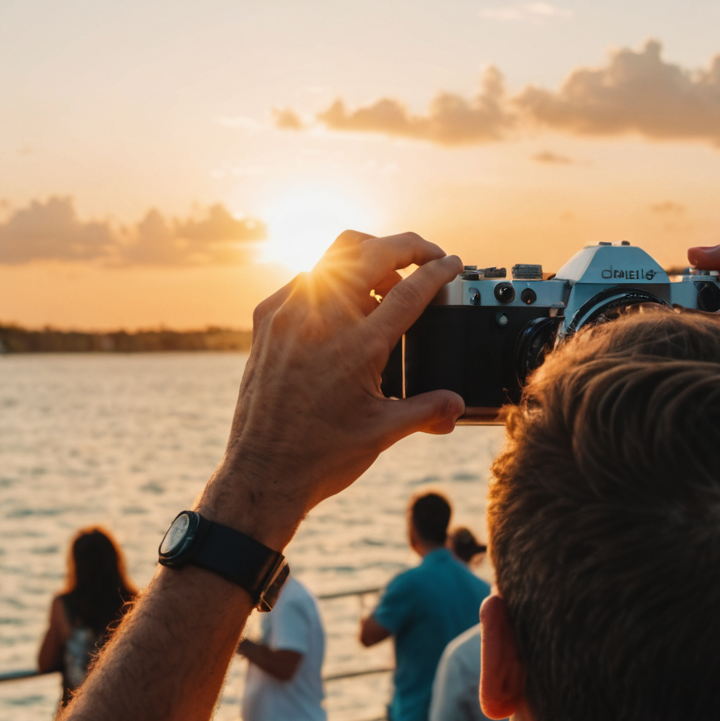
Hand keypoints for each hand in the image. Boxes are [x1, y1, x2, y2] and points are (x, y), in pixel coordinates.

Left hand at [202, 232, 464, 546]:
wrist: (262, 474)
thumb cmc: (321, 457)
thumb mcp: (383, 432)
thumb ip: (428, 411)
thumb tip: (457, 406)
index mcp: (358, 346)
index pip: (409, 290)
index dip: (438, 271)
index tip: (453, 263)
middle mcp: (321, 320)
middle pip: (372, 253)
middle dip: (408, 245)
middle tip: (427, 256)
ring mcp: (288, 315)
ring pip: (334, 256)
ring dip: (368, 258)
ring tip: (387, 281)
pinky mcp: (266, 322)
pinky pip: (303, 279)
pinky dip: (331, 279)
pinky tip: (344, 304)